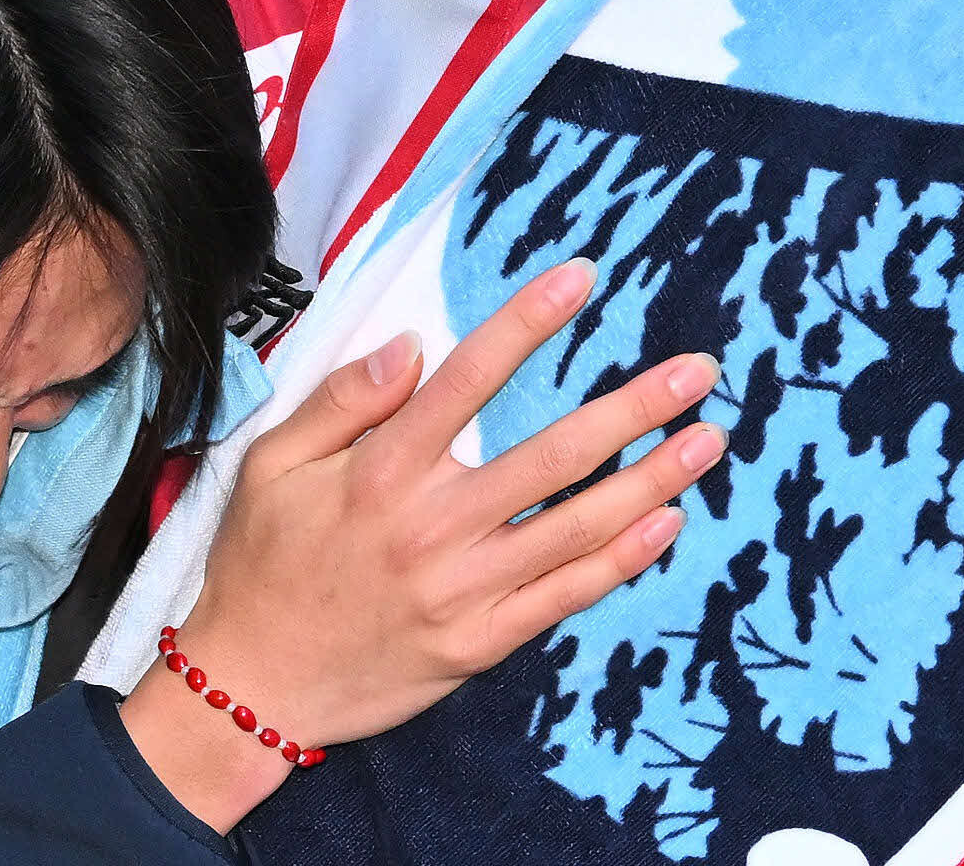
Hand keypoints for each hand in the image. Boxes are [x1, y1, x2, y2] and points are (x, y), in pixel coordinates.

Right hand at [123, 260, 722, 831]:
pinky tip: (668, 524)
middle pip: (554, 454)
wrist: (254, 685)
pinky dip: (621, 561)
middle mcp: (433, 525)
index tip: (582, 278)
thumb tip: (411, 344)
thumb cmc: (263, 563)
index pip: (469, 377)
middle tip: (697, 370)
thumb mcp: (272, 463)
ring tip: (709, 439)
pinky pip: (565, 597)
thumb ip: (343, 400)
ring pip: (577, 527)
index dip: (527, 323)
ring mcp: (464, 589)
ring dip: (652, 481)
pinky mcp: (480, 642)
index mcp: (383, 470)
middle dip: (634, 408)